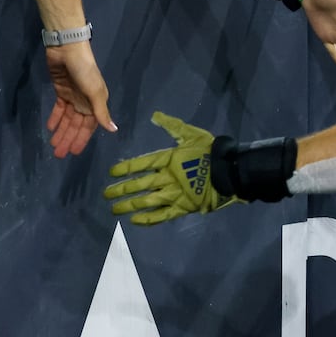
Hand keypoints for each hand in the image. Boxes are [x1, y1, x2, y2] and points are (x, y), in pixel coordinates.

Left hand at [44, 39, 114, 158]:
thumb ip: (101, 112)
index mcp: (96, 102)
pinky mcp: (61, 91)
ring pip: (67, 119)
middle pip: (76, 125)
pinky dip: (55, 118)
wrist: (67, 49)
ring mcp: (72, 97)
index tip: (74, 152)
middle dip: (68, 139)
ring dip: (61, 132)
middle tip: (59, 154)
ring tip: (53, 145)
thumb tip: (113, 130)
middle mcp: (85, 102)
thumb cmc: (84, 70)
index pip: (89, 126)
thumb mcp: (95, 92)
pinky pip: (59, 109)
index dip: (82, 139)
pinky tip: (50, 128)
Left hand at [104, 112, 239, 224]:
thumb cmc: (210, 151)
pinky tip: (135, 220)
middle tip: (106, 194)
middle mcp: (166, 178)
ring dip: (129, 205)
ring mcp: (173, 194)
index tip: (111, 173)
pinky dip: (148, 219)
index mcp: (168, 159)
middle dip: (121, 190)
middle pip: (139, 185)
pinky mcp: (182, 207)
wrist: (229, 170)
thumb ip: (172, 126)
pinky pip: (161, 215)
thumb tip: (155, 115)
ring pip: (146, 201)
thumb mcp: (191, 134)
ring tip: (115, 209)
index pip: (140, 164)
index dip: (125, 169)